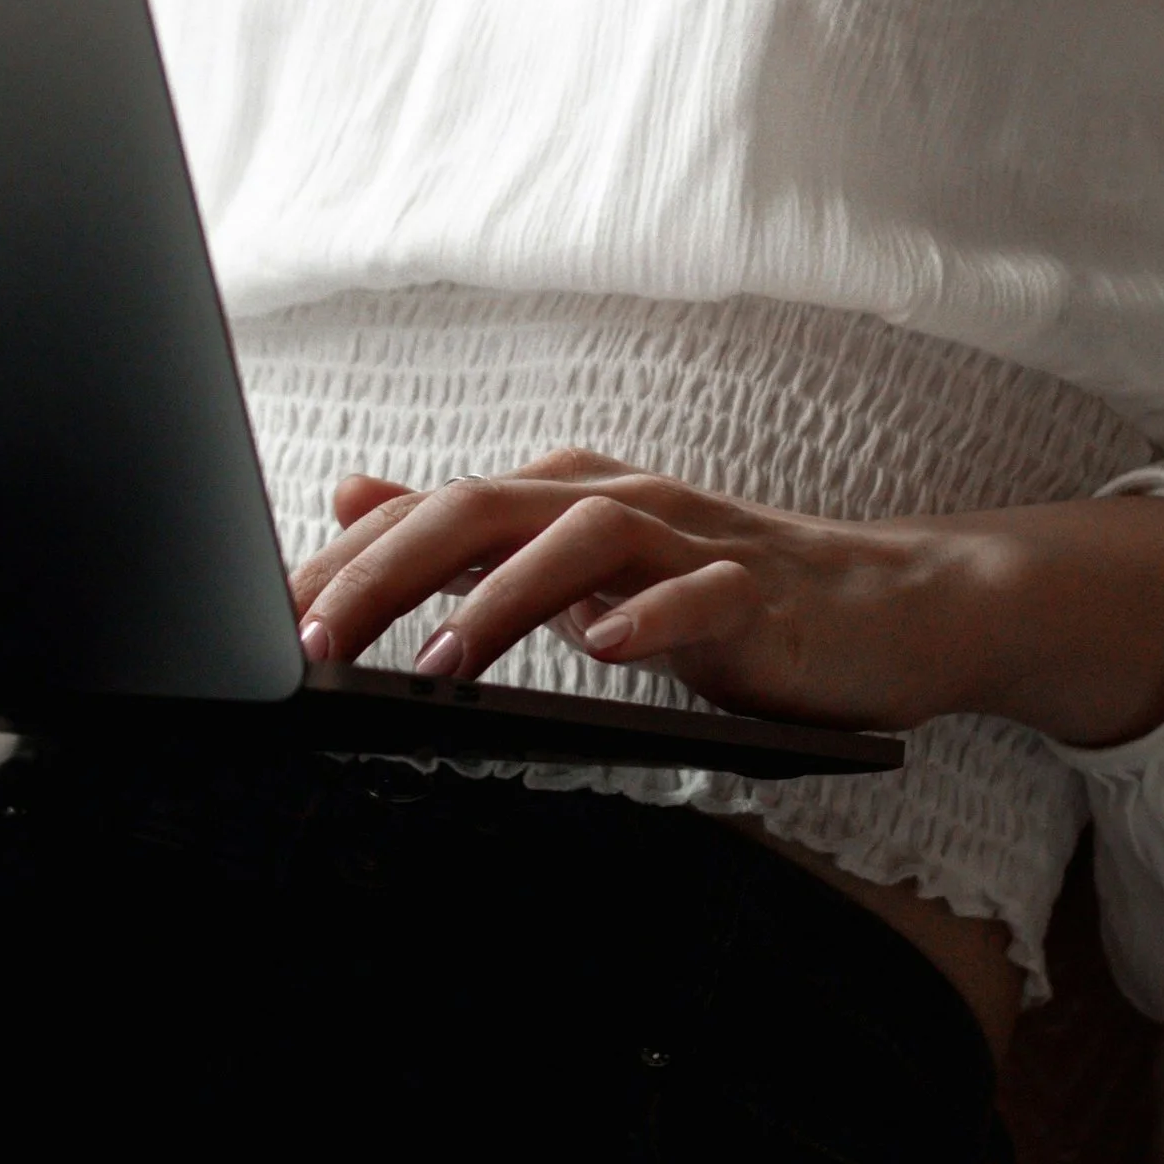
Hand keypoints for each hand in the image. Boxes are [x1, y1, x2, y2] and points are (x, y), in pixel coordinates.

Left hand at [290, 448, 1163, 751]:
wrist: (890, 611)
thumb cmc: (729, 595)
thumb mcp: (582, 566)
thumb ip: (474, 538)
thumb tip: (355, 498)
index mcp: (569, 498)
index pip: (439, 512)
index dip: (351, 560)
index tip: (273, 620)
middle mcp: (622, 501)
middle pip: (489, 508)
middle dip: (392, 569)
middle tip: (318, 637)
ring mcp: (696, 541)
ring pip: (584, 540)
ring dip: (502, 599)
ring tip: (436, 664)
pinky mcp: (764, 592)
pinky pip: (705, 595)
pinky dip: (650, 617)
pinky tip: (604, 646)